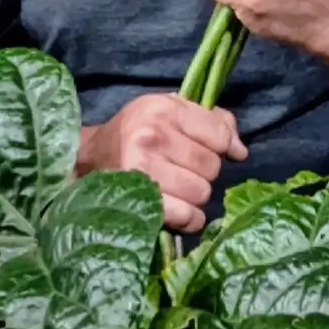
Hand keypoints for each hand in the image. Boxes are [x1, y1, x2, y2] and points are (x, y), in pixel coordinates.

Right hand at [77, 94, 247, 233]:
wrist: (89, 158)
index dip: (220, 145)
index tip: (204, 148)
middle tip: (182, 169)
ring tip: (176, 187)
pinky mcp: (141, 201)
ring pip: (202, 193)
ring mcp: (145, 170)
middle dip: (203, 171)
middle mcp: (153, 136)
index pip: (219, 134)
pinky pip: (188, 217)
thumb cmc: (137, 132)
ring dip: (194, 195)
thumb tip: (240, 151)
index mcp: (164, 109)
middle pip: (211, 166)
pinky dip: (188, 218)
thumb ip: (213, 121)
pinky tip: (177, 209)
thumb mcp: (170, 111)